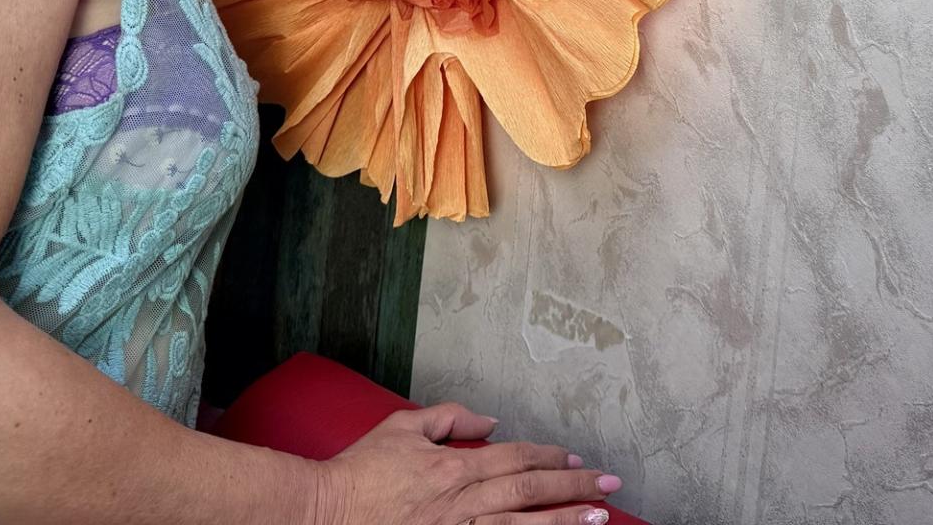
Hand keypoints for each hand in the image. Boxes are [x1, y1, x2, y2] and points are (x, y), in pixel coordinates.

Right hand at [311, 401, 620, 524]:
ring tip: (599, 518)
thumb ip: (450, 418)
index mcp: (453, 465)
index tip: (575, 458)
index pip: (514, 458)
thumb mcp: (403, 427)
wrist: (323, 512)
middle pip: (528, 491)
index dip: (548, 457)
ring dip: (562, 522)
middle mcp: (461, 499)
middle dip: (572, 487)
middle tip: (609, 485)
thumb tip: (490, 421)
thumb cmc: (360, 471)